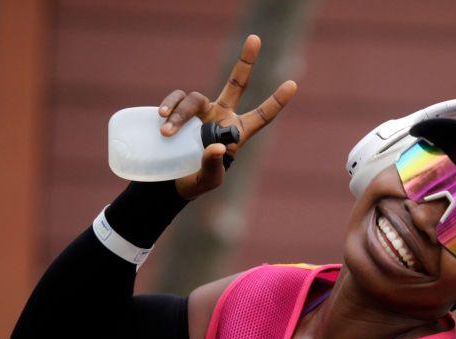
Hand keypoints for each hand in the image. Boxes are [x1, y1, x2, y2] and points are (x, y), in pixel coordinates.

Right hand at [160, 34, 297, 200]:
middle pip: (236, 84)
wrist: (171, 182)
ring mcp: (201, 112)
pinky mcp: (179, 112)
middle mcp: (222, 116)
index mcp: (237, 133)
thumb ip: (213, 165)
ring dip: (180, 114)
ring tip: (167, 131)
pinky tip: (162, 117)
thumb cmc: (197, 182)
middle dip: (246, 62)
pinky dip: (169, 105)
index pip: (261, 116)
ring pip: (195, 99)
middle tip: (254, 38)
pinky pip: (176, 100)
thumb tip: (217, 147)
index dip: (276, 101)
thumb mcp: (208, 180)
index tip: (293, 84)